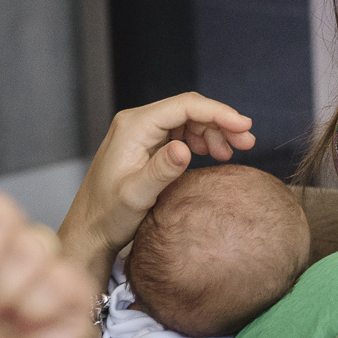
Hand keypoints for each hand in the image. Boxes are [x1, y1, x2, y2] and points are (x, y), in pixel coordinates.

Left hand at [61, 93, 255, 257]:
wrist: (89, 230)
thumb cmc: (108, 216)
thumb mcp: (136, 196)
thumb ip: (161, 171)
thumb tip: (185, 148)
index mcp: (134, 127)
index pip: (184, 106)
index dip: (218, 113)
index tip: (245, 126)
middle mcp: (136, 123)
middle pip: (188, 110)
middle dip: (221, 122)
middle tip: (248, 142)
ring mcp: (141, 134)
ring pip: (187, 121)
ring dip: (213, 132)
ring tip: (234, 153)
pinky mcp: (146, 146)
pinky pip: (179, 133)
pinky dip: (201, 141)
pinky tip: (214, 155)